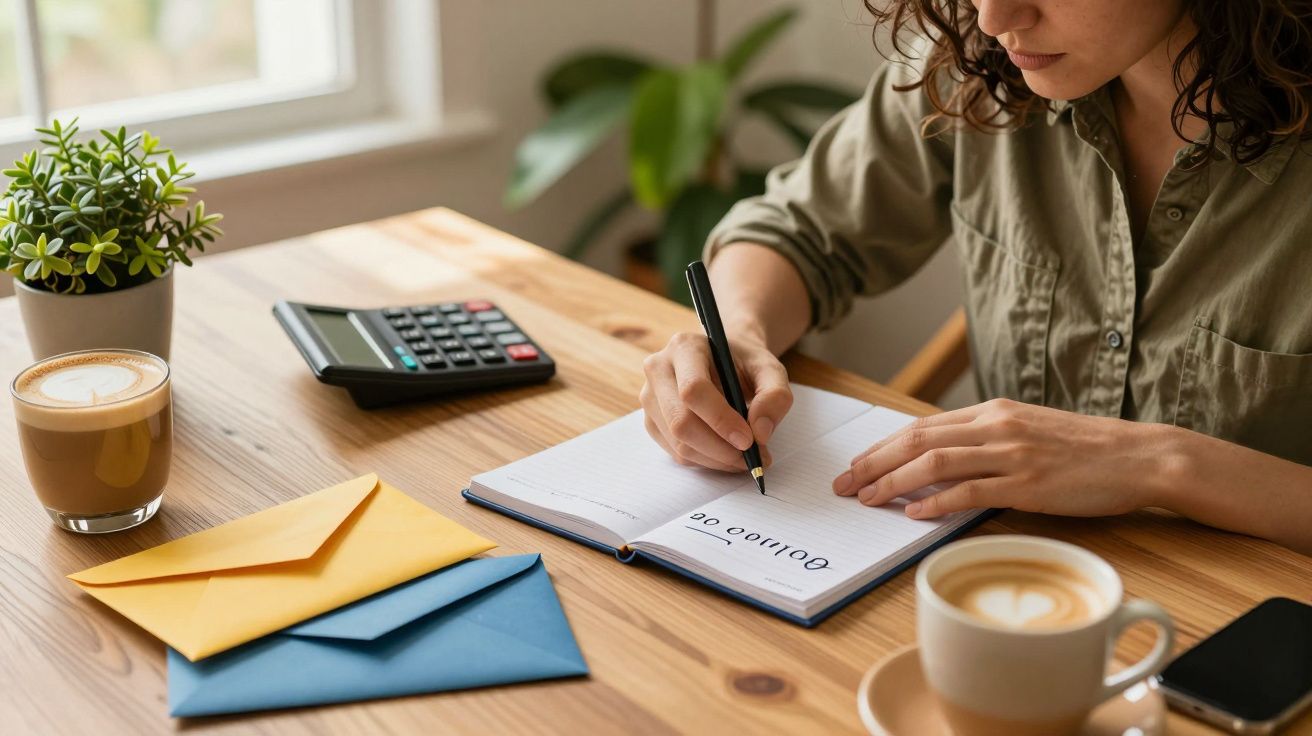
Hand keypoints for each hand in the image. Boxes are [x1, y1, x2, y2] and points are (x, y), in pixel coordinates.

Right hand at [640, 331, 791, 470]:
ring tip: (744, 457)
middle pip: (680, 421)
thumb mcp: (771, 370)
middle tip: (751, 457)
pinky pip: (676, 453)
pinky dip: (706, 461)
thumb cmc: (745, 364)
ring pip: (678, 443)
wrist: (725, 362)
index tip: (748, 440)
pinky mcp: (652, 421)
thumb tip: (759, 433)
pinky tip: (726, 453)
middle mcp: (659, 369)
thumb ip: (775, 396)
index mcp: (685, 347)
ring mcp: (650, 397)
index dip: (720, 420)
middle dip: (720, 448)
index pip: (693, 390)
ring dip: (716, 459)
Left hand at [833, 399, 1173, 518]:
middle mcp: (996, 426)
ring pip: (935, 462)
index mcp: (993, 412)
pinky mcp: (1029, 483)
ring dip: (893, 482)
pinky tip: (914, 513)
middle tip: (842, 483)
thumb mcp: (1028, 432)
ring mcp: (1012, 453)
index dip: (882, 446)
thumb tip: (944, 461)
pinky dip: (937, 501)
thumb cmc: (1086, 449)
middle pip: (917, 439)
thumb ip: (987, 441)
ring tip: (866, 498)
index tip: (856, 464)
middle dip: (872, 462)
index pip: (921, 426)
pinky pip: (971, 491)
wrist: (1139, 455)